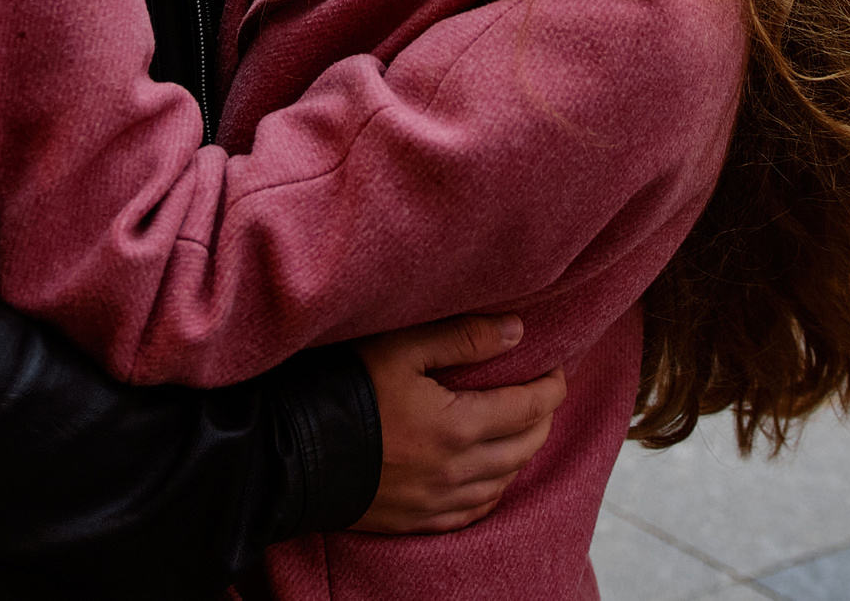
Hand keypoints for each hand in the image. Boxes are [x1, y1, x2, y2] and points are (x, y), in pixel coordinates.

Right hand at [351, 314, 566, 534]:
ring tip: (522, 426)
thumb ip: (462, 338)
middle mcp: (457, 470)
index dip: (551, 386)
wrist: (292, 455)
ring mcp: (438, 500)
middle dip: (543, 417)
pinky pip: (476, 510)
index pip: (530, 407)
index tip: (557, 368)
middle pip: (526, 446)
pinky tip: (492, 473)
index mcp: (458, 425)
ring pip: (505, 480)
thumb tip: (516, 331)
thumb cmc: (344, 391)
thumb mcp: (400, 348)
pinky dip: (494, 489)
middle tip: (543, 393)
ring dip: (522, 452)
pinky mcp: (418, 519)